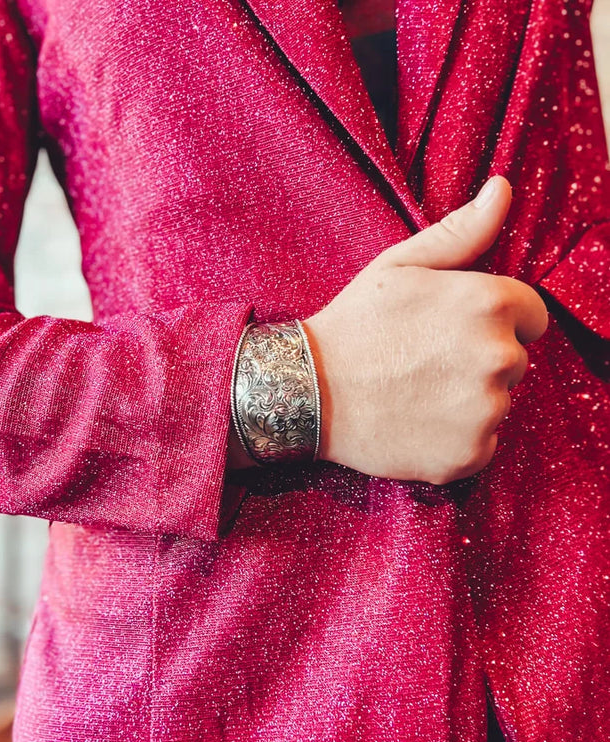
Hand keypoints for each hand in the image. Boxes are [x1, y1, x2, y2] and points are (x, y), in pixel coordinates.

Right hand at [302, 175, 548, 485]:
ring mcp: (486, 410)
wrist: (306, 394)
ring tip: (417, 395)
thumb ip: (460, 232)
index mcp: (489, 303)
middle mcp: (498, 357)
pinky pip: (483, 444)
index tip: (452, 332)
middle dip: (480, 362)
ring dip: (469, 402)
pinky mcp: (470, 454)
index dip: (494, 322)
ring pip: (498, 404)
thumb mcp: (400, 266)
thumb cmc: (353, 326)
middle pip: (515, 362)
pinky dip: (457, 440)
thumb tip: (501, 190)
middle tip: (425, 364)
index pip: (531, 316)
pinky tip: (418, 424)